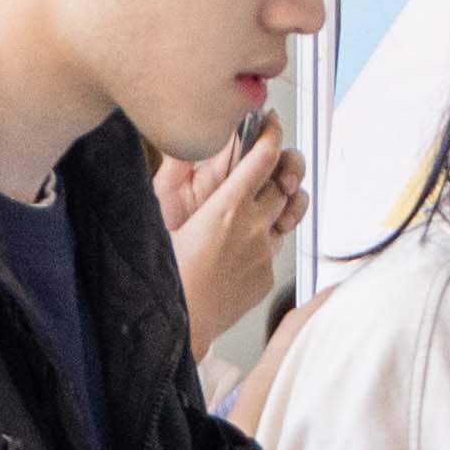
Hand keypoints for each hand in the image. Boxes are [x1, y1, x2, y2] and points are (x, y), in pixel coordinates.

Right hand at [160, 126, 303, 342]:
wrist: (179, 326)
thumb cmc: (164, 277)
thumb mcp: (161, 220)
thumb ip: (175, 183)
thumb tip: (180, 156)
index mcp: (226, 208)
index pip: (264, 157)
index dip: (272, 133)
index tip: (271, 122)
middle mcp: (253, 227)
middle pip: (284, 182)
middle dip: (280, 167)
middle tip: (271, 159)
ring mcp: (264, 253)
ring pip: (289, 214)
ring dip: (283, 201)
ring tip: (271, 197)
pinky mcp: (267, 276)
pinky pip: (276, 248)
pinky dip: (266, 238)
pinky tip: (247, 242)